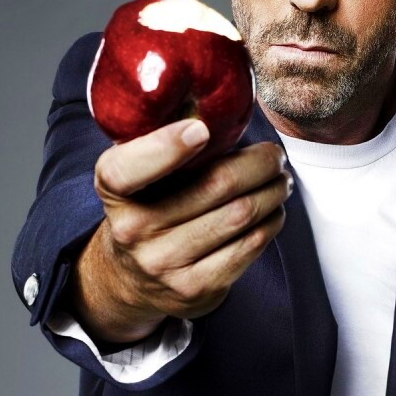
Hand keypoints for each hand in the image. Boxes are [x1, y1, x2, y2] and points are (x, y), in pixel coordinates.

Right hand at [66, 118, 291, 344]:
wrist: (129, 277)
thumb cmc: (146, 206)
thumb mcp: (135, 173)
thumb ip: (164, 141)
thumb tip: (222, 106)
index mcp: (114, 189)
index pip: (129, 168)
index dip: (166, 146)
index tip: (202, 130)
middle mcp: (133, 229)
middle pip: (215, 185)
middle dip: (259, 164)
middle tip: (275, 155)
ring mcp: (164, 263)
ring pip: (240, 215)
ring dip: (272, 192)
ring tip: (281, 180)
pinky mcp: (195, 289)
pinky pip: (248, 248)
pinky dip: (270, 223)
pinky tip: (273, 211)